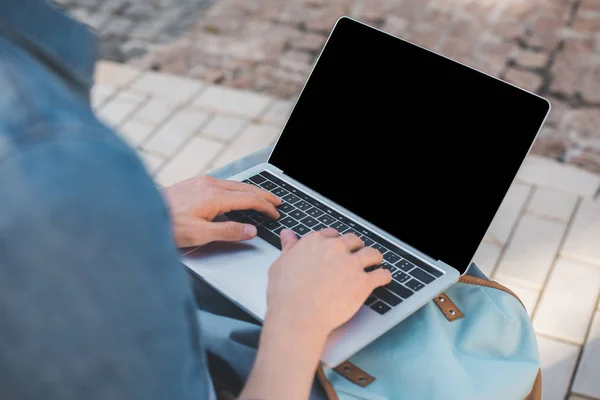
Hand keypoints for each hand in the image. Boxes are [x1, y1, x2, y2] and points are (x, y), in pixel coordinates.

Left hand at [162, 175, 280, 247]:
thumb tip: (250, 230)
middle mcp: (210, 185)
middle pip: (245, 188)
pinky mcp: (194, 183)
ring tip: (262, 197)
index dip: (265, 206)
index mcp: (215, 197)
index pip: (249, 199)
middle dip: (264, 195)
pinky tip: (236, 193)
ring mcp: (201, 182)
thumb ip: (228, 231)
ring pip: (234, 184)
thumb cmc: (167, 225)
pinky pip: (223, 183)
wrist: (140, 211)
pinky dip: (237, 189)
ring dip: (251, 191)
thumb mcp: (200, 234)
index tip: (275, 213)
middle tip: (277, 201)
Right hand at [265, 229, 391, 341]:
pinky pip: (382, 275)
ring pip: (372, 254)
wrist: (298, 317)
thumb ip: (289, 248)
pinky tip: (384, 278)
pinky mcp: (363, 283)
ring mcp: (352, 265)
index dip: (336, 242)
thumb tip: (288, 236)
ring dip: (374, 258)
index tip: (338, 248)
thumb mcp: (280, 265)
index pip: (332, 234)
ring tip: (375, 262)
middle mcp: (336, 249)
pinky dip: (385, 276)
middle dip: (356, 247)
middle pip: (354, 241)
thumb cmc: (285, 295)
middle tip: (356, 256)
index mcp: (315, 242)